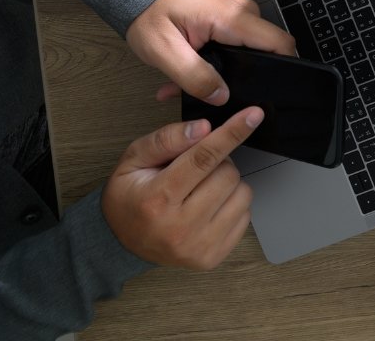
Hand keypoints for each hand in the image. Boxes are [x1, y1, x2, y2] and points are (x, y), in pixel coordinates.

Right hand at [102, 107, 262, 269]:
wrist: (120, 242)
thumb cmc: (130, 195)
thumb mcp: (134, 159)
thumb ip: (167, 139)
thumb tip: (204, 127)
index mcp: (158, 198)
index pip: (203, 158)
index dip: (231, 133)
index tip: (253, 116)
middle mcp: (179, 227)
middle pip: (228, 174)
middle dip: (220, 163)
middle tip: (198, 170)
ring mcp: (198, 246)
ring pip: (243, 194)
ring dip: (229, 184)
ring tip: (203, 189)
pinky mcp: (212, 258)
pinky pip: (246, 217)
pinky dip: (232, 205)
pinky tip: (209, 208)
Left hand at [126, 0, 295, 104]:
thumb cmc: (147, 9)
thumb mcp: (164, 51)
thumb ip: (194, 77)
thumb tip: (221, 96)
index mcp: (232, 17)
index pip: (281, 44)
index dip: (284, 70)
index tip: (269, 92)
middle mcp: (242, 11)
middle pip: (270, 50)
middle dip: (251, 77)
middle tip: (221, 95)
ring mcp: (238, 12)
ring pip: (252, 49)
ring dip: (232, 70)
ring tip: (198, 86)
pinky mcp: (230, 16)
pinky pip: (239, 42)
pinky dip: (222, 60)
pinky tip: (196, 72)